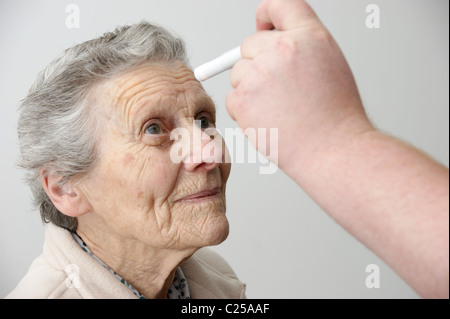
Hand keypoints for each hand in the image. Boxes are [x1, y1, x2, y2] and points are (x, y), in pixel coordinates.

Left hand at [226, 0, 372, 174]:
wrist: (332, 149)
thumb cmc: (335, 114)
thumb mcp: (329, 63)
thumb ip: (301, 45)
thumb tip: (269, 39)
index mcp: (308, 36)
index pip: (278, 5)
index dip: (266, 15)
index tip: (263, 26)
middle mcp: (282, 49)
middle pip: (249, 44)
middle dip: (257, 62)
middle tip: (277, 88)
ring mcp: (259, 74)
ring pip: (238, 73)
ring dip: (250, 88)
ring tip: (278, 108)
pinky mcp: (243, 99)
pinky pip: (233, 98)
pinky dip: (244, 109)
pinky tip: (269, 119)